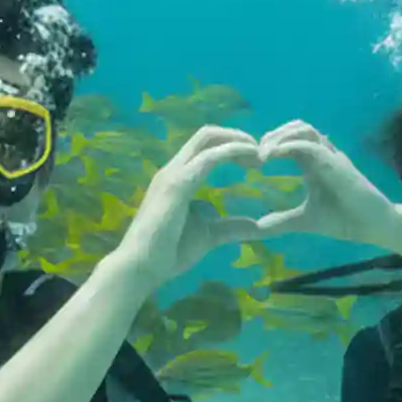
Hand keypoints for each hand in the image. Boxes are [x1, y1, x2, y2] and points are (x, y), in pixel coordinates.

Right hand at [108, 125, 262, 292]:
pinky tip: (251, 160)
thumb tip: (255, 225)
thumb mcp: (208, 235)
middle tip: (261, 154)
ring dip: (238, 140)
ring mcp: (174, 173)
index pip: (205, 146)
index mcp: (179, 178)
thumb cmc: (168, 252)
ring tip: (259, 156)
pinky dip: (233, 151)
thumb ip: (230, 227)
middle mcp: (175, 169)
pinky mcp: (178, 184)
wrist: (141, 267)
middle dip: (237, 136)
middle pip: (207, 134)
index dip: (231, 146)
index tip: (254, 162)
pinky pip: (209, 157)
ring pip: (208, 138)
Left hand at [255, 121, 401, 250]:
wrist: (373, 226)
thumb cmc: (345, 220)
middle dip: (273, 135)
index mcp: (314, 163)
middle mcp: (322, 154)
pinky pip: (311, 145)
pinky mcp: (336, 163)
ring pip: (304, 129)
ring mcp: (330, 156)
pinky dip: (290, 146)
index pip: (290, 140)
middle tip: (254, 153)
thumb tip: (259, 228)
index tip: (251, 161)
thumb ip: (283, 221)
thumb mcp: (305, 220)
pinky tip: (273, 156)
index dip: (270, 144)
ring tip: (263, 153)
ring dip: (280, 136)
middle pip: (295, 127)